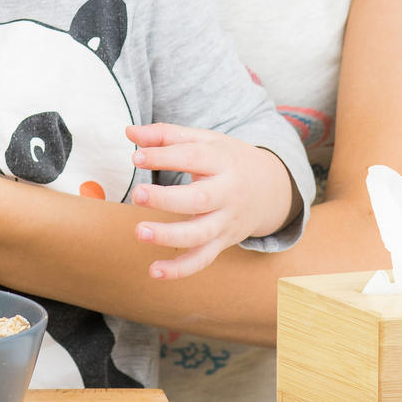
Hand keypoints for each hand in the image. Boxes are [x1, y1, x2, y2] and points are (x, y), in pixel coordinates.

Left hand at [126, 122, 293, 281]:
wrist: (271, 188)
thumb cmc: (228, 159)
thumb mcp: (205, 141)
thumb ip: (166, 135)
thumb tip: (129, 131)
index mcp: (223, 161)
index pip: (192, 157)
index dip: (164, 157)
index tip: (136, 157)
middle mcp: (228, 193)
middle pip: (199, 199)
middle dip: (166, 199)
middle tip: (137, 194)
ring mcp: (226, 221)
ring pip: (200, 234)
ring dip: (169, 236)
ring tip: (139, 231)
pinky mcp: (222, 242)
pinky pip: (202, 259)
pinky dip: (180, 269)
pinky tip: (154, 270)